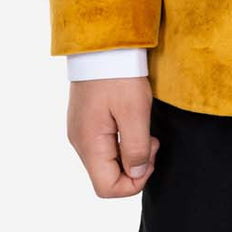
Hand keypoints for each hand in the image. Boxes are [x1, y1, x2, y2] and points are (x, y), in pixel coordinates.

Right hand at [67, 77, 159, 196]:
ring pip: (106, 160)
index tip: (150, 155)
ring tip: (144, 128)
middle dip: (134, 166)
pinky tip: (132, 121)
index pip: (107, 188)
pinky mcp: (86, 120)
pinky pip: (104, 144)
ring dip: (129, 152)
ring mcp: (80, 130)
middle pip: (106, 176)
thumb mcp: (135, 111)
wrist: (103, 42)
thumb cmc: (119, 74)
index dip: (134, 183)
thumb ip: (136, 149)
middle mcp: (79, 142)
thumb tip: (137, 174)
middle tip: (152, 140)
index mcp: (89, 144)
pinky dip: (121, 141)